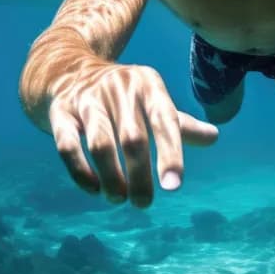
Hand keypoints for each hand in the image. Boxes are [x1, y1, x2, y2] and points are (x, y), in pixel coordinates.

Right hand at [46, 63, 218, 206]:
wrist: (68, 70)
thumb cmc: (122, 95)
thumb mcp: (152, 100)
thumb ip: (180, 123)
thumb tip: (214, 137)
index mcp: (147, 84)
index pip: (164, 120)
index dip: (170, 153)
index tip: (174, 187)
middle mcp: (118, 89)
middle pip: (133, 138)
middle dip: (140, 176)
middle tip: (143, 203)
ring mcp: (87, 99)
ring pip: (100, 144)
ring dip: (111, 177)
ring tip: (118, 199)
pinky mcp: (60, 112)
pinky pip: (67, 145)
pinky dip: (80, 171)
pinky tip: (93, 189)